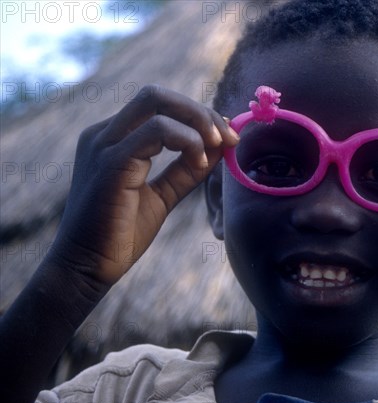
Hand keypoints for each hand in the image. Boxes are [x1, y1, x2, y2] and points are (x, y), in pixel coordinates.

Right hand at [50, 85, 237, 284]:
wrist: (86, 268)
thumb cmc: (120, 235)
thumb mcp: (162, 195)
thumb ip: (186, 170)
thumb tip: (219, 148)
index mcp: (113, 138)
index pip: (160, 107)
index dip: (199, 116)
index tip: (228, 138)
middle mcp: (104, 134)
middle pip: (157, 95)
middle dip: (200, 111)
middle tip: (228, 138)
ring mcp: (104, 144)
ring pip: (156, 102)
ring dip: (198, 122)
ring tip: (217, 150)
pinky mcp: (111, 162)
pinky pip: (156, 131)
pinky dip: (187, 140)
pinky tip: (200, 162)